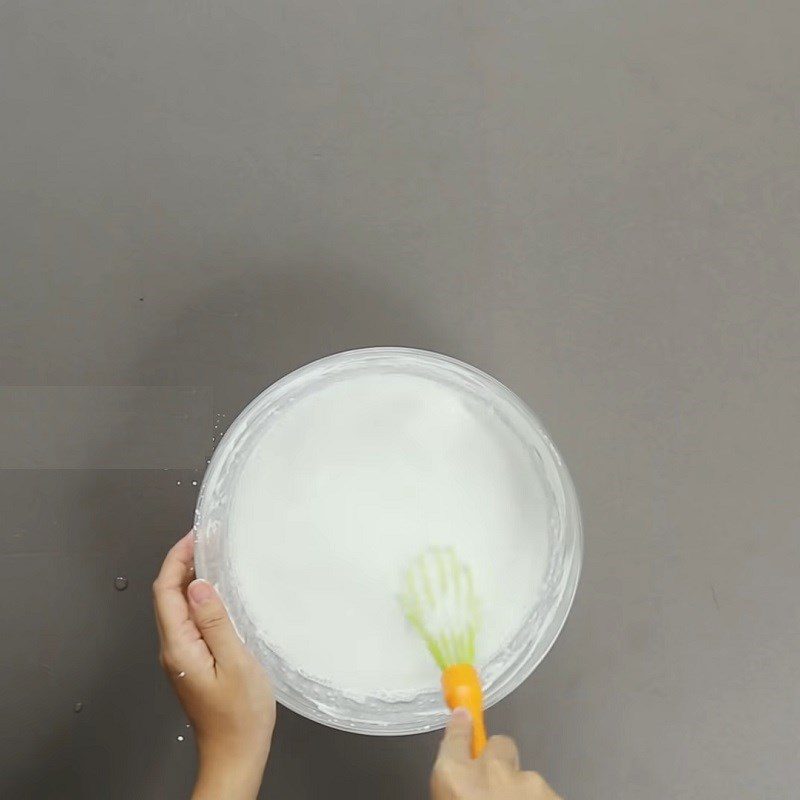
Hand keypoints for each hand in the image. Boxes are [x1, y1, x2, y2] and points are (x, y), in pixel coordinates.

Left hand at [153, 532, 275, 799]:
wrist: (236, 755)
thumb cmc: (240, 717)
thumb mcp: (235, 663)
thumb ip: (215, 622)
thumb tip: (198, 586)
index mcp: (180, 647)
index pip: (166, 591)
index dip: (177, 558)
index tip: (196, 536)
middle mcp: (174, 649)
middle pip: (167, 595)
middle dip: (183, 562)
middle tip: (207, 539)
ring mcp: (182, 656)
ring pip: (177, 606)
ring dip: (192, 578)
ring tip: (215, 556)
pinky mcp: (194, 661)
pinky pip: (190, 620)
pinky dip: (200, 597)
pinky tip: (219, 592)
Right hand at [431, 709, 560, 799]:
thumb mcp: (450, 796)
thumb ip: (452, 785)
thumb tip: (456, 781)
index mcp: (455, 779)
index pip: (454, 738)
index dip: (461, 727)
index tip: (463, 715)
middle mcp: (492, 772)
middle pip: (499, 745)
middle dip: (501, 760)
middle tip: (497, 787)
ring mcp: (528, 783)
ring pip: (526, 776)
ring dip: (522, 791)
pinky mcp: (555, 793)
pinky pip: (546, 792)